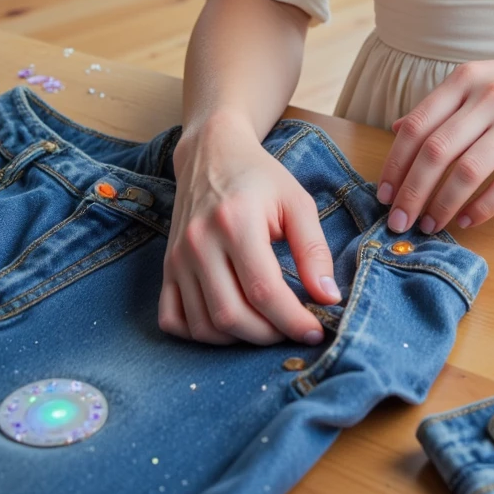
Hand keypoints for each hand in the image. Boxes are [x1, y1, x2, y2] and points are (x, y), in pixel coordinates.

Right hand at [158, 111, 341, 345]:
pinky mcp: (166, 267)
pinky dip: (201, 334)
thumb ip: (314, 250)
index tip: (315, 332)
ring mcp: (177, 258)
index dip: (292, 320)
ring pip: (204, 325)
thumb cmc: (260, 178)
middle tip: (292, 328)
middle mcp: (199, 243)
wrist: (211, 154)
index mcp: (236, 222)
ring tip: (266, 325)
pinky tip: (229, 323)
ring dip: (239, 339)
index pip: (264, 290)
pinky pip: (173, 320)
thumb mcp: (297, 202)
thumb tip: (328, 298)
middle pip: (232, 315)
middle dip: (268, 335)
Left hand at [375, 45, 493, 235]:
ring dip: (442, 205)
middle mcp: (489, 97)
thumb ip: (442, 104)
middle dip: (411, 193)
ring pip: (467, 172)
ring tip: (430, 224)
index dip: (395, 164)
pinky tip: (469, 220)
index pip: (417, 126)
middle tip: (399, 221)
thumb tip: (398, 129)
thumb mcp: (480, 78)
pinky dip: (482, 209)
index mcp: (466, 79)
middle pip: (436, 152)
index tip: (384, 194)